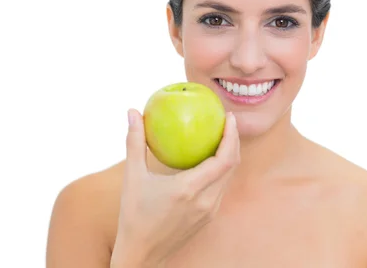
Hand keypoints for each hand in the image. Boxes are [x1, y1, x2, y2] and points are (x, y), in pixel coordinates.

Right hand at [110, 108, 240, 266]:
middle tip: (228, 121)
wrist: (141, 255)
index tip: (229, 117)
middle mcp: (205, 201)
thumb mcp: (132, 177)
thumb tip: (132, 111)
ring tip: (222, 136)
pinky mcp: (209, 217)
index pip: (224, 159)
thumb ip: (135, 142)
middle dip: (234, 141)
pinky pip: (221, 188)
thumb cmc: (133, 215)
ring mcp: (209, 211)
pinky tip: (211, 159)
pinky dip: (221, 170)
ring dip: (230, 156)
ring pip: (229, 178)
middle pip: (232, 166)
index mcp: (189, 189)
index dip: (231, 136)